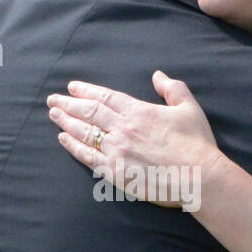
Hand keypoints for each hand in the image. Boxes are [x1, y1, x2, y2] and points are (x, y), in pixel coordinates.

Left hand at [47, 71, 221, 208]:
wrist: (198, 177)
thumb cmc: (196, 143)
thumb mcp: (188, 108)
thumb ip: (172, 88)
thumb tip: (157, 75)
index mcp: (139, 111)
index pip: (105, 97)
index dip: (86, 90)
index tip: (72, 87)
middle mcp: (123, 129)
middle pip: (89, 112)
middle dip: (68, 104)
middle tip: (53, 99)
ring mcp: (116, 151)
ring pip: (84, 132)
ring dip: (66, 122)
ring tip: (53, 114)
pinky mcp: (115, 172)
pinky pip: (87, 157)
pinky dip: (73, 147)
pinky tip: (63, 139)